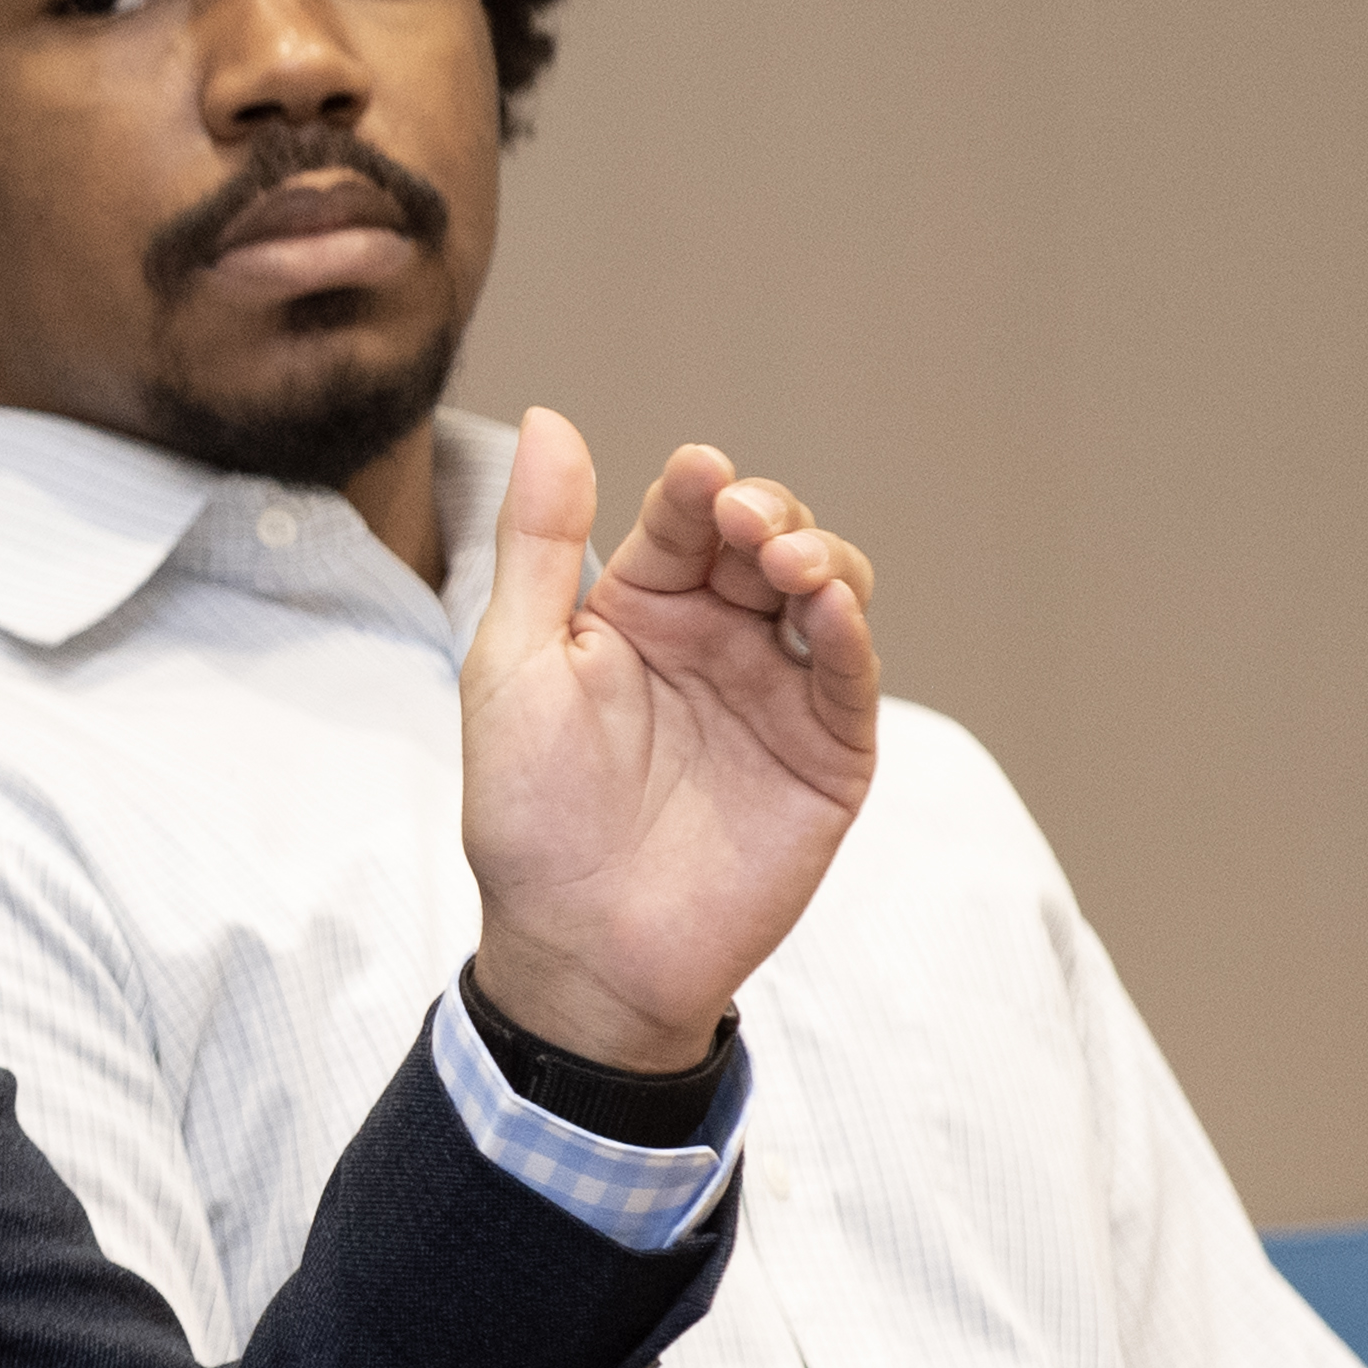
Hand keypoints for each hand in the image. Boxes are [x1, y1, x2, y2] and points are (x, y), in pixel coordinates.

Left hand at [455, 408, 878, 1072]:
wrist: (577, 948)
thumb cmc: (528, 814)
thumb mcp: (515, 663)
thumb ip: (540, 543)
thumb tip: (549, 420)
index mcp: (639, 612)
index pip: (685, 520)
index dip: (698, 490)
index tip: (697, 476)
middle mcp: (716, 642)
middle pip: (769, 537)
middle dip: (767, 513)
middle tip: (744, 521)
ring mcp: (777, 694)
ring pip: (827, 589)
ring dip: (818, 556)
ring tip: (783, 560)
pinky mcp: (826, 754)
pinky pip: (852, 675)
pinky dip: (849, 631)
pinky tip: (826, 607)